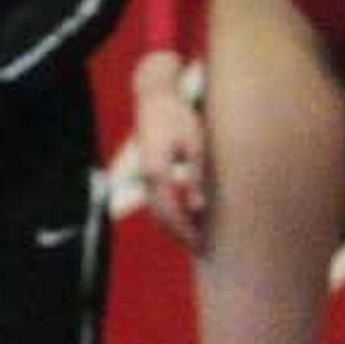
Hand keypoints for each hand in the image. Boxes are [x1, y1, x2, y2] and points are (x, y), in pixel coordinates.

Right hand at [132, 55, 207, 251]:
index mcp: (157, 171)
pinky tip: (184, 214)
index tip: (201, 245)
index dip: (185, 232)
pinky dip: (168, 210)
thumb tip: (197, 207)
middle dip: (178, 233)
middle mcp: (145, 174)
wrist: (155, 96)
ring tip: (193, 235)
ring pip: (155, 208)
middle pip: (159, 215)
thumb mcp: (195, 145)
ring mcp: (143, 171)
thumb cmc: (179, 116)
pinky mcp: (146, 167)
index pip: (170, 213)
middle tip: (199, 248)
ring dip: (172, 224)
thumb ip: (195, 177)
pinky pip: (155, 197)